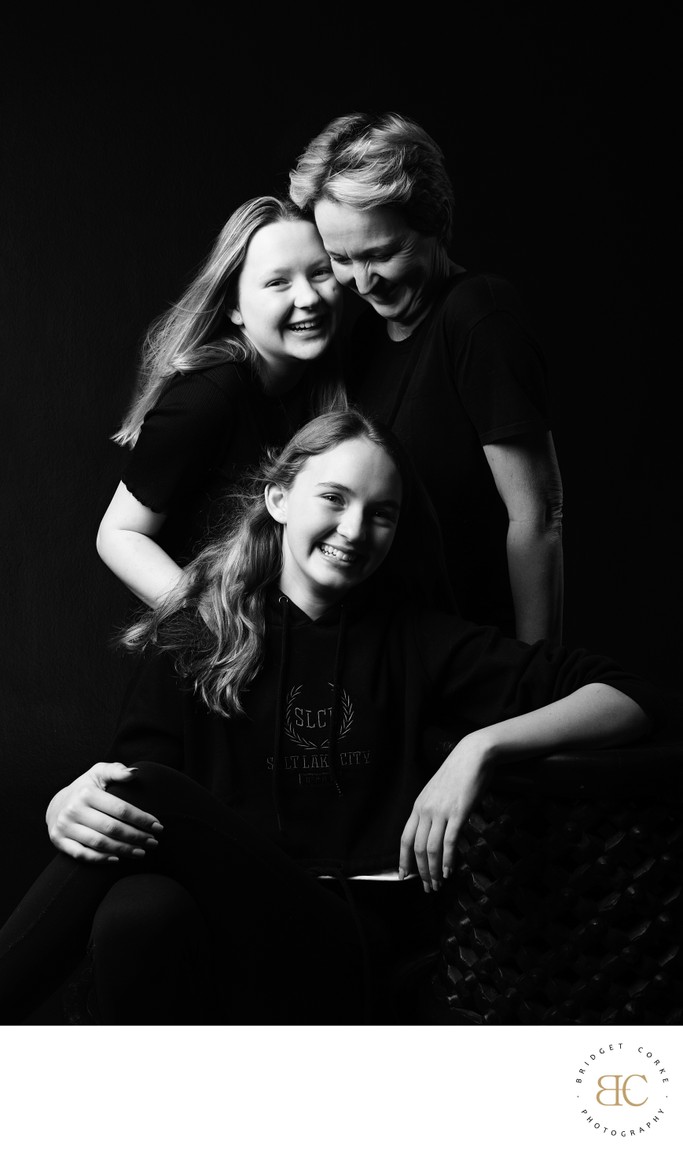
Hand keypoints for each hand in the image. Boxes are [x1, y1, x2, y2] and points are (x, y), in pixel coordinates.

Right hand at [46, 762, 163, 862]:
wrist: (57, 804)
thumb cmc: (86, 788)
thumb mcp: (99, 773)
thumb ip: (117, 771)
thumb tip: (135, 772)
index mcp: (86, 793)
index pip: (120, 809)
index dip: (141, 819)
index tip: (158, 826)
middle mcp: (73, 809)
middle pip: (111, 828)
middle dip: (136, 837)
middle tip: (154, 842)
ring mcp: (64, 826)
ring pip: (99, 843)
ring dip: (123, 850)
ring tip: (142, 852)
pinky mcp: (59, 841)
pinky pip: (82, 854)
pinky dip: (100, 859)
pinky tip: (118, 859)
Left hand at [399, 734, 487, 891]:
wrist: (472, 756)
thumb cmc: (457, 775)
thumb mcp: (436, 793)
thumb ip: (432, 812)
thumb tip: (432, 834)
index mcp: (418, 806)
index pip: (405, 838)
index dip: (403, 860)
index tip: (404, 876)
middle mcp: (426, 810)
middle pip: (418, 848)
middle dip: (421, 872)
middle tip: (428, 887)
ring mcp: (441, 812)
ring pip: (431, 848)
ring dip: (434, 870)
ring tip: (438, 884)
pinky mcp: (458, 813)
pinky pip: (449, 841)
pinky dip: (447, 859)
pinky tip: (449, 871)